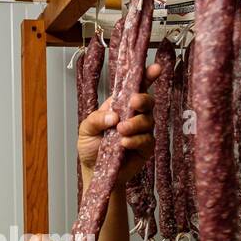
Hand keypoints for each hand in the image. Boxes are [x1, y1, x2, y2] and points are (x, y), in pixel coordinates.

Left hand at [77, 62, 162, 189]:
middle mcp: (133, 116)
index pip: (135, 88)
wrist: (94, 172)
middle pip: (148, 101)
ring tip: (121, 131)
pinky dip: (136, 140)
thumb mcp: (85, 129)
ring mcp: (141, 132)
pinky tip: (124, 144)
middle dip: (143, 100)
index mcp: (119, 106)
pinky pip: (147, 140)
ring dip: (135, 124)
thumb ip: (96, 119)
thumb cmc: (91, 148)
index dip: (146, 76)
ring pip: (148, 121)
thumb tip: (113, 115)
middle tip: (133, 103)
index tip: (154, 68)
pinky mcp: (145, 148)